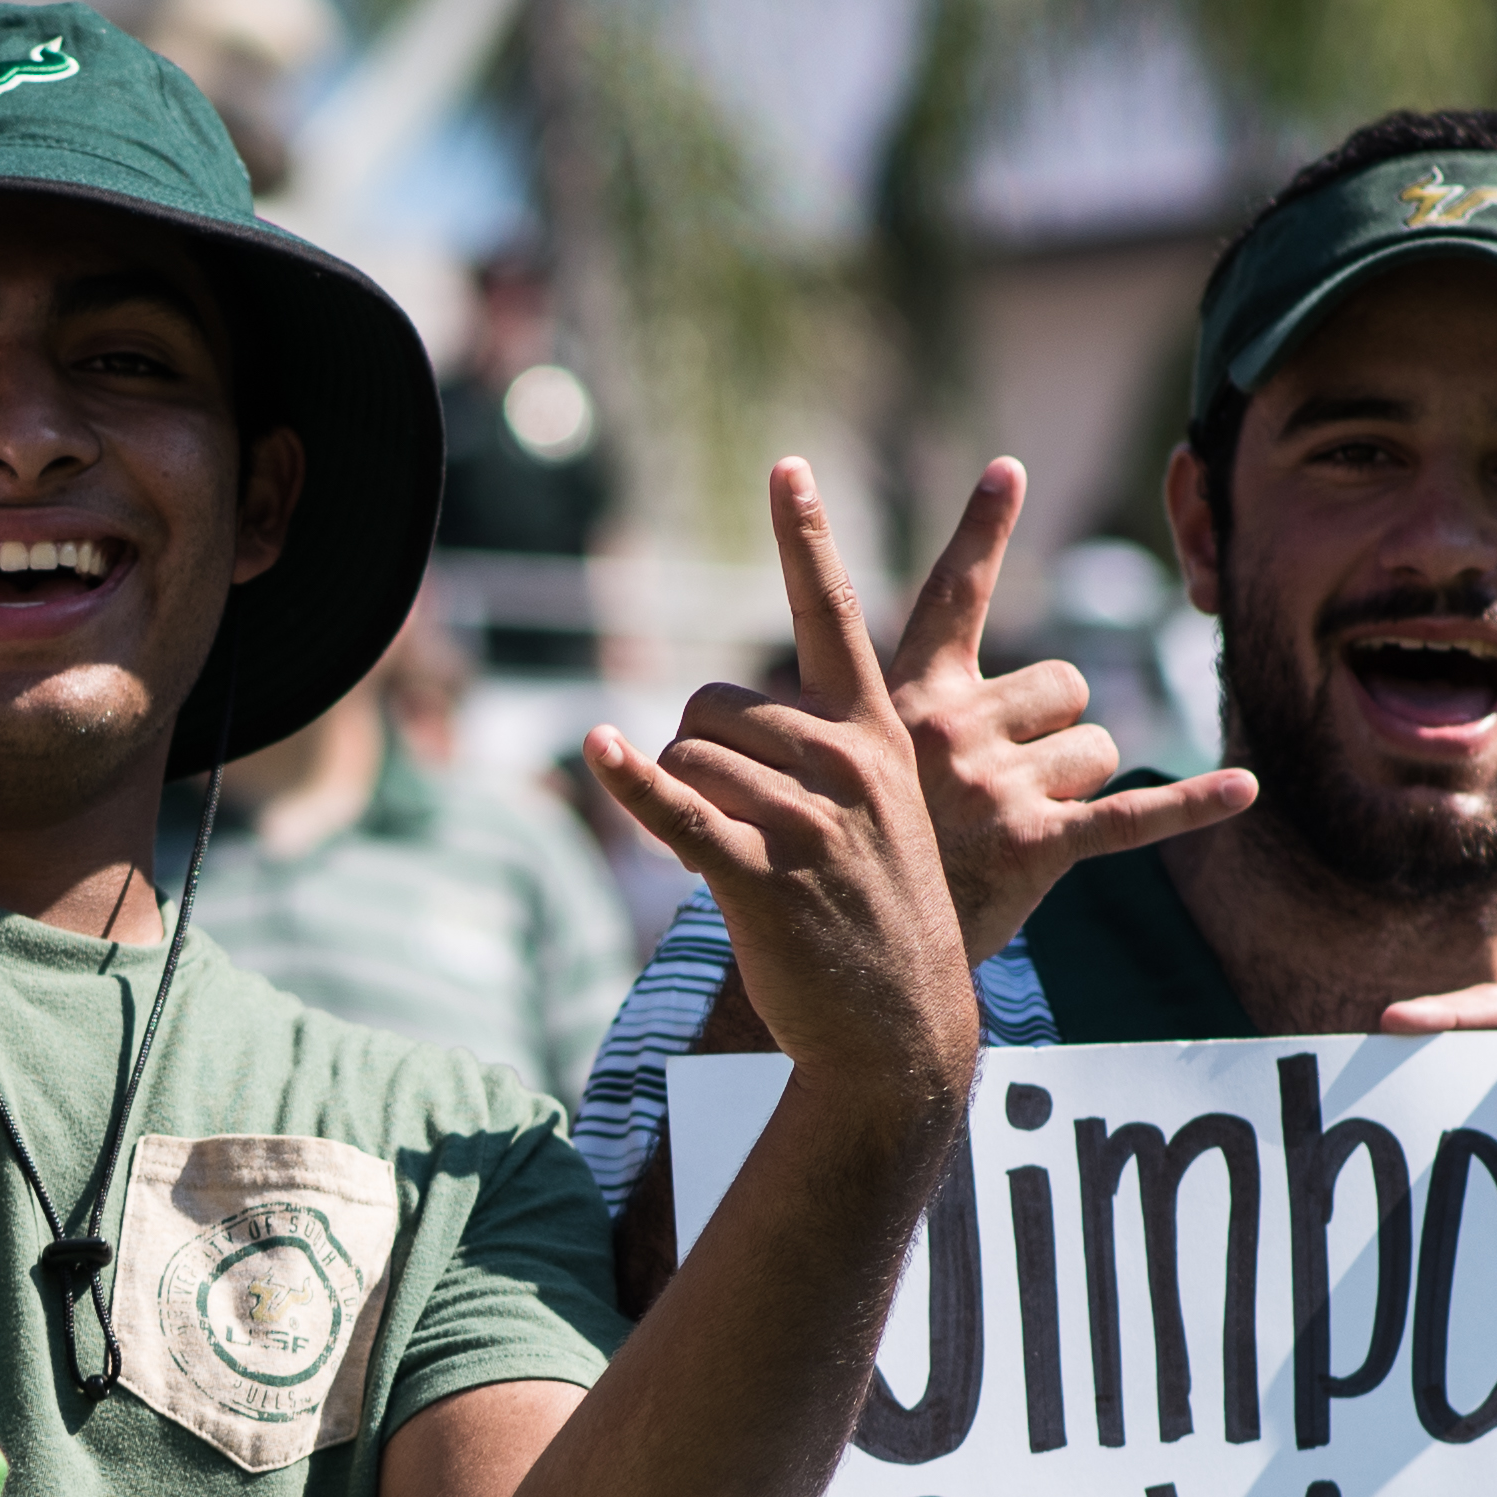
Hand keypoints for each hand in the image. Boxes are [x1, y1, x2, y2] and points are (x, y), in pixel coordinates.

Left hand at [582, 457, 980, 1122]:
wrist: (898, 1030)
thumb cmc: (874, 922)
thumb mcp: (872, 818)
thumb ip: (812, 757)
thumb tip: (696, 728)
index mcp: (880, 735)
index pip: (833, 614)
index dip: (804, 537)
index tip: (785, 466)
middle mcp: (848, 763)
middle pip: (715, 701)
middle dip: (694, 751)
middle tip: (726, 820)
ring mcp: (807, 819)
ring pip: (689, 754)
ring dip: (678, 799)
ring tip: (725, 857)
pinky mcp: (760, 874)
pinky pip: (675, 808)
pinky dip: (630, 781)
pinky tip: (599, 748)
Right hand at [876, 464, 1250, 954]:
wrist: (836, 952)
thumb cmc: (838, 861)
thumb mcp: (840, 770)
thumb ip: (880, 724)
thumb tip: (891, 694)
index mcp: (906, 700)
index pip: (949, 597)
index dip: (981, 530)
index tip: (1008, 470)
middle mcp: (952, 729)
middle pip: (1062, 684)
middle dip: (1051, 727)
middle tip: (997, 784)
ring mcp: (996, 787)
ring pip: (1095, 745)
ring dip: (1073, 781)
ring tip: (1013, 827)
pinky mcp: (1036, 847)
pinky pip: (1132, 816)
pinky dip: (1193, 803)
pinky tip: (1246, 789)